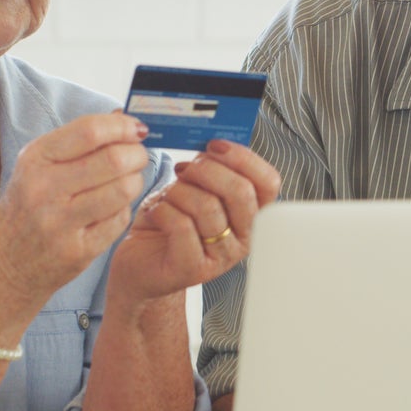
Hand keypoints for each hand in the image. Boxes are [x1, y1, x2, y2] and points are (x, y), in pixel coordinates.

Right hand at [0, 112, 154, 301]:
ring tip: (128, 182)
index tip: (136, 130)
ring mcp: (59, 223)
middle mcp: (43, 189)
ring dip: (136, 181)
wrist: (5, 265)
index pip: (90, 131)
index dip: (122, 127)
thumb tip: (125, 119)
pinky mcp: (77, 251)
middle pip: (114, 159)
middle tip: (138, 157)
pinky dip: (124, 210)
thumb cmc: (28, 208)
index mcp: (34, 159)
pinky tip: (113, 209)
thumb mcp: (38, 167)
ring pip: (123, 189)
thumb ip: (77, 143)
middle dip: (137, 154)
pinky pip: (120, 220)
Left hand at [106, 140, 281, 304]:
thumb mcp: (193, 190)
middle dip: (207, 170)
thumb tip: (211, 141)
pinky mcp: (193, 268)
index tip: (215, 146)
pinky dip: (162, 210)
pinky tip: (156, 212)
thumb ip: (209, 170)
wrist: (141, 265)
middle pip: (241, 191)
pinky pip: (181, 225)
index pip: (268, 182)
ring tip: (167, 196)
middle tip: (185, 169)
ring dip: (179, 192)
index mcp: (250, 215)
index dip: (243, 158)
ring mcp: (220, 257)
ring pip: (207, 206)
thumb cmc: (167, 225)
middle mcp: (242, 238)